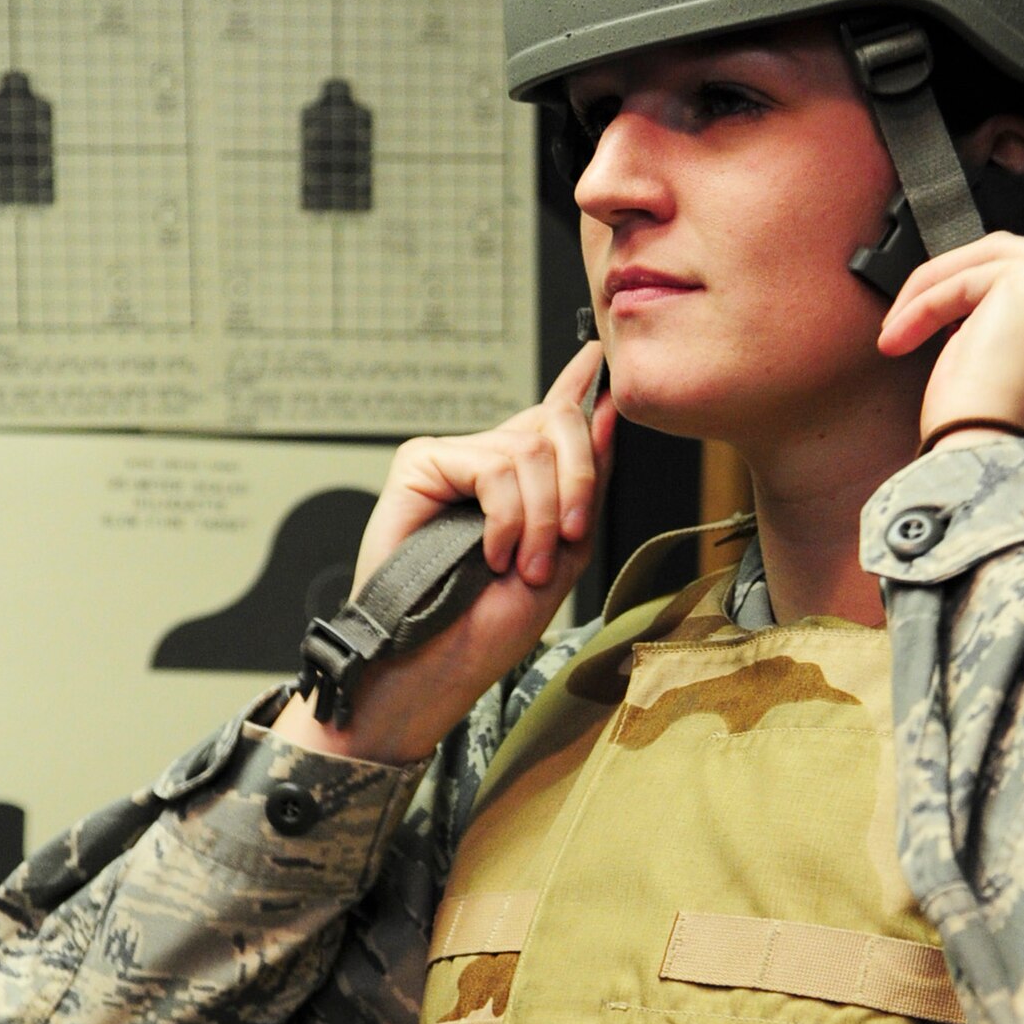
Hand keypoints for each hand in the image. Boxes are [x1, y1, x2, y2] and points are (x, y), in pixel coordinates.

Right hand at [275, 342, 614, 761]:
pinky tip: (491, 554)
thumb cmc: (489, 625)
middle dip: (578, 481)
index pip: (550, 419)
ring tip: (522, 567)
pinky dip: (506, 518)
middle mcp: (485, 462)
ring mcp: (451, 460)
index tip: (597, 358)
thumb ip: (587, 485)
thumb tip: (604, 413)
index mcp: (519, 482)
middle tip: (568, 537)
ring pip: (530, 452)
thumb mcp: (564, 553)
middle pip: (556, 426)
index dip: (576, 387)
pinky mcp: (419, 464)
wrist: (438, 665)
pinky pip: (493, 467)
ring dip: (541, 519)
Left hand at [877, 232, 1023, 461]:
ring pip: (994, 258)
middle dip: (973, 286)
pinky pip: (966, 276)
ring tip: (902, 333)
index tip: (961, 328)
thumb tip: (991, 306)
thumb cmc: (1014, 442)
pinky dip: (925, 305)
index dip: (1006, 301)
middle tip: (928, 326)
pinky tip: (899, 336)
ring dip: (939, 294)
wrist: (1002, 467)